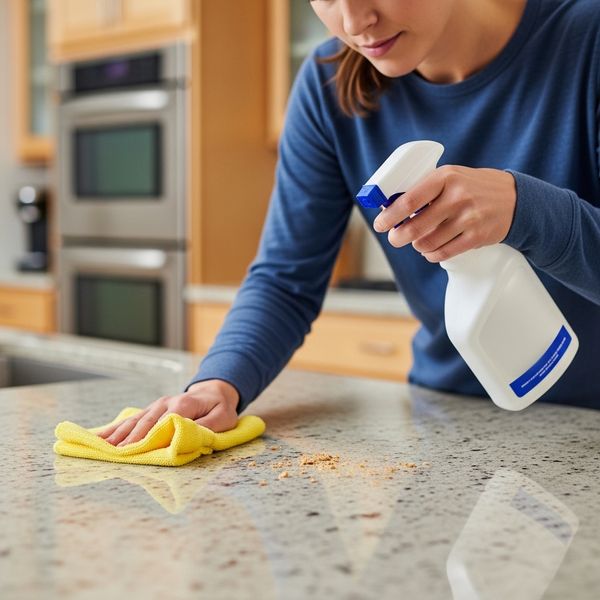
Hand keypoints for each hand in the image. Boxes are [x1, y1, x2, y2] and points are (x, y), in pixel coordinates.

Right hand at [96, 379, 239, 446]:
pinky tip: (100, 437)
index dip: (151, 435)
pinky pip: (131, 420)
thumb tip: (190, 435)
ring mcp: (156, 406)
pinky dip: (116, 428)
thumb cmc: (219, 407)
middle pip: (146, 422)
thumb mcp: (224, 417)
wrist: (214, 391)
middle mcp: (166, 403)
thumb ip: (209, 426)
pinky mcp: (151, 410)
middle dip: (131, 438)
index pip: (165, 422)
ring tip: (102, 447)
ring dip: (118, 434)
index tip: (138, 450)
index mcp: (183, 404)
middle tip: (116, 454)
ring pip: (135, 421)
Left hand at [372, 166, 516, 261]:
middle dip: (398, 237)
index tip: (380, 224)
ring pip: (427, 243)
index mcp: (445, 177)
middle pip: (415, 227)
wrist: (514, 198)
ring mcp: (469, 218)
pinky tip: (431, 249)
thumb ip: (424, 190)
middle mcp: (457, 197)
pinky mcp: (477, 236)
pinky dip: (432, 254)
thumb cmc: (472, 187)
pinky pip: (443, 253)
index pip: (409, 200)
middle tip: (395, 238)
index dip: (390, 216)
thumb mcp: (449, 177)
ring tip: (419, 241)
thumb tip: (390, 209)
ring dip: (417, 246)